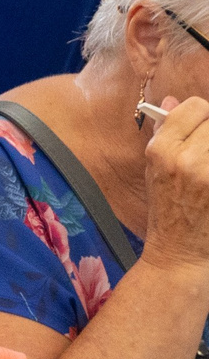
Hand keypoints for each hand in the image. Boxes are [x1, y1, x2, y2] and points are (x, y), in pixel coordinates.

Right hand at [141, 93, 208, 274]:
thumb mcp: (155, 169)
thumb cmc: (167, 212)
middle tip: (206, 153)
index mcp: (162, 150)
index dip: (202, 115)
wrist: (181, 256)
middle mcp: (188, 160)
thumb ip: (165, 133)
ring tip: (207, 169)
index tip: (203, 128)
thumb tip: (175, 102)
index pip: (196, 106)